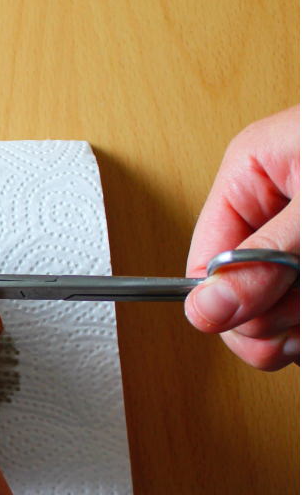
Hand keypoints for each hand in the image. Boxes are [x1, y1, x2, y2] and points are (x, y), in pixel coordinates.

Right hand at [184, 106, 298, 368]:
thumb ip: (266, 257)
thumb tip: (207, 307)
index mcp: (250, 172)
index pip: (202, 261)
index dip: (229, 301)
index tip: (264, 317)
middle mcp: (269, 206)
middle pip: (236, 297)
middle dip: (274, 314)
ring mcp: (295, 238)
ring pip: (272, 314)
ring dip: (299, 322)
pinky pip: (297, 316)